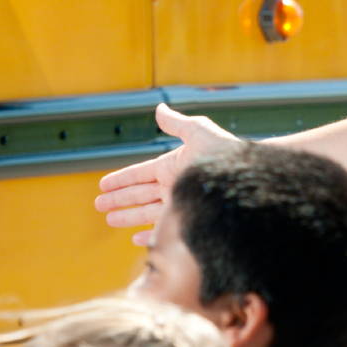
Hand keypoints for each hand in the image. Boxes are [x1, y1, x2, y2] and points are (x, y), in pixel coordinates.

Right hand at [93, 104, 240, 240]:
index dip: (121, 179)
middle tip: (98, 205)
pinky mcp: (188, 222)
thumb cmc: (226, 152)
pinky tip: (135, 238)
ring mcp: (181, 205)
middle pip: (139, 195)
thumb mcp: (198, 133)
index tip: (103, 185)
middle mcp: (174, 187)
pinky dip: (148, 234)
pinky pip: (164, 230)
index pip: (140, 174)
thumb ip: (176, 123)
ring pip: (146, 212)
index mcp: (173, 167)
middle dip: (118, 200)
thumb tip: (158, 109)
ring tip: (109, 220)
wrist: (247, 179)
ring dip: (127, 216)